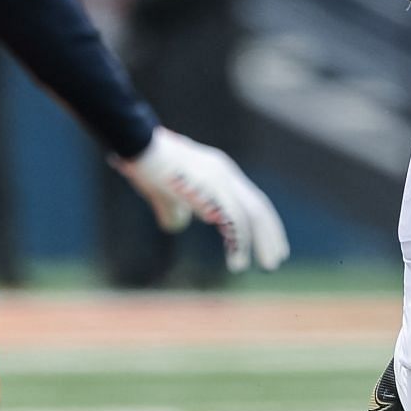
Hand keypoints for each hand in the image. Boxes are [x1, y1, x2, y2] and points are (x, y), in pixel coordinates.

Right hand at [116, 127, 290, 273]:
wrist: (134, 144)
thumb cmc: (145, 165)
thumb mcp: (163, 192)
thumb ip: (174, 208)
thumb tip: (177, 226)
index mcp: (219, 172)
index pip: (252, 199)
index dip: (264, 222)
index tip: (271, 243)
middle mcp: (225, 174)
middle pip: (259, 207)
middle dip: (271, 234)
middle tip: (276, 260)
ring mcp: (219, 180)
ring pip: (251, 215)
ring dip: (262, 242)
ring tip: (269, 266)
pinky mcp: (209, 190)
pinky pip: (232, 220)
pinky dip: (239, 243)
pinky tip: (239, 263)